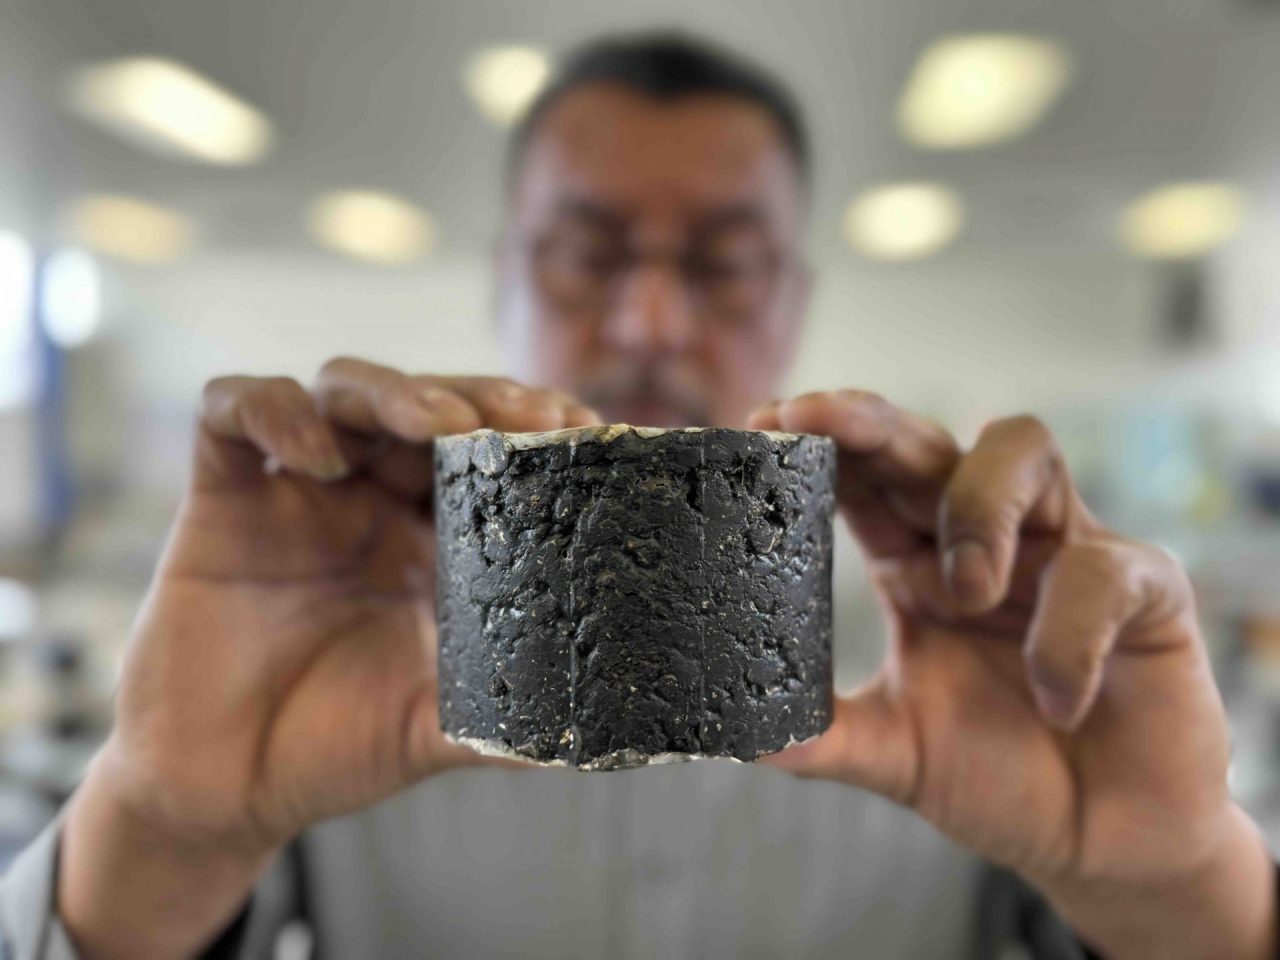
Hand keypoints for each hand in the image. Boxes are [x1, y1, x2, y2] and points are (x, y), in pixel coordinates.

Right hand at [60, 358, 598, 959]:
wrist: (228, 790)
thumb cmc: (340, 748)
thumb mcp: (438, 729)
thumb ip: (509, 722)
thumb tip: (604, 742)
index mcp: (437, 537)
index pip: (494, 451)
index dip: (539, 432)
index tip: (589, 433)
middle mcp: (375, 498)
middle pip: (428, 401)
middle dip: (482, 397)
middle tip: (530, 415)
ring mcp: (300, 489)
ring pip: (345, 388)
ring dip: (395, 391)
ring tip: (439, 422)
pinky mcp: (223, 496)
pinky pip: (232, 414)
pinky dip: (273, 413)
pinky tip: (318, 458)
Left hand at [748, 391, 1274, 959]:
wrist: (1101, 845)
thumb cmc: (997, 777)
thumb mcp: (897, 754)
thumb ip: (827, 738)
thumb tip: (744, 738)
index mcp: (914, 564)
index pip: (863, 480)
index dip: (820, 444)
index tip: (766, 420)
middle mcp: (984, 539)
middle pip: (929, 443)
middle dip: (872, 423)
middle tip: (817, 419)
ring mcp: (1063, 550)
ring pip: (1023, 449)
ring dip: (979, 505)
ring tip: (964, 587)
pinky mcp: (1144, 589)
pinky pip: (1103, 570)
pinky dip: (1068, 633)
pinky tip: (1056, 699)